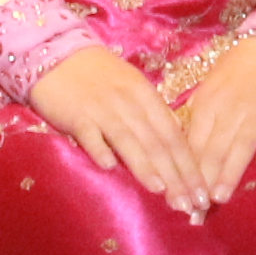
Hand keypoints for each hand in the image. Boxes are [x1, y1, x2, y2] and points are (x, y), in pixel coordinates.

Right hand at [32, 46, 195, 204]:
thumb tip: (174, 142)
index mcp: (146, 95)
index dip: (189, 165)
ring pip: (129, 140)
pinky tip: (109, 168)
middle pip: (157, 142)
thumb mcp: (132, 86)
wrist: (55, 51)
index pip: (173, 134)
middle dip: (175, 175)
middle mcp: (129, 102)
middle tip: (188, 204)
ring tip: (161, 190)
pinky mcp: (76, 114)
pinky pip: (91, 134)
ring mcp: (102, 108)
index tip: (200, 192)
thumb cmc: (97, 74)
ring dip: (145, 166)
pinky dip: (100, 149)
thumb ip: (151, 114)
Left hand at [179, 36, 255, 202]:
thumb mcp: (213, 85)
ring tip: (219, 196)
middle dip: (202, 180)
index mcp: (208, 103)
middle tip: (193, 207)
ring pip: (240, 145)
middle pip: (213, 149)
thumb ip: (199, 114)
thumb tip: (180, 144)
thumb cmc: (243, 69)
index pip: (191, 142)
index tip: (176, 195)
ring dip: (229, 171)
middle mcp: (230, 109)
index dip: (183, 170)